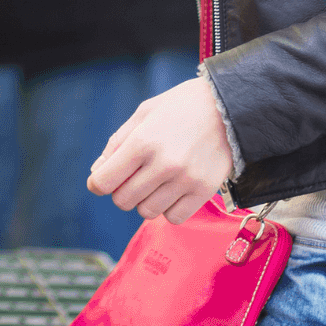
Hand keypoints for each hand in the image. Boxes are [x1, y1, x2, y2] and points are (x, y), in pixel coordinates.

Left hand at [87, 77, 232, 225]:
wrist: (228, 108)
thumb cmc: (181, 107)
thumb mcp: (145, 113)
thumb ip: (117, 143)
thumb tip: (97, 173)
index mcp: (143, 141)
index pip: (104, 181)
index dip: (98, 183)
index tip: (102, 181)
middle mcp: (163, 163)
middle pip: (123, 200)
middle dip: (122, 191)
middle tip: (134, 176)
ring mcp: (185, 180)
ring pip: (147, 212)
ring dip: (146, 201)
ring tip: (156, 181)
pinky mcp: (204, 191)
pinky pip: (174, 218)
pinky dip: (169, 209)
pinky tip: (174, 190)